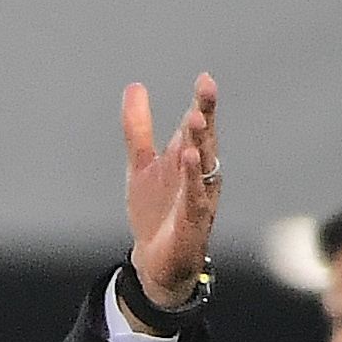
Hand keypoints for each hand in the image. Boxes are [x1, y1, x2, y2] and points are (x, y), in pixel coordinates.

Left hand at [122, 73, 221, 307]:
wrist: (155, 262)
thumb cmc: (156, 211)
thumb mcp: (141, 165)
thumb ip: (138, 129)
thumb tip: (135, 86)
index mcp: (189, 159)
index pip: (197, 127)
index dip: (202, 103)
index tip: (204, 78)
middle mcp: (200, 175)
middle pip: (205, 140)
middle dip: (206, 114)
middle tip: (206, 87)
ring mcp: (199, 198)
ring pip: (204, 166)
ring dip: (201, 141)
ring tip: (196, 117)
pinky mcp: (192, 222)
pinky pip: (195, 197)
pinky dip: (193, 178)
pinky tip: (190, 158)